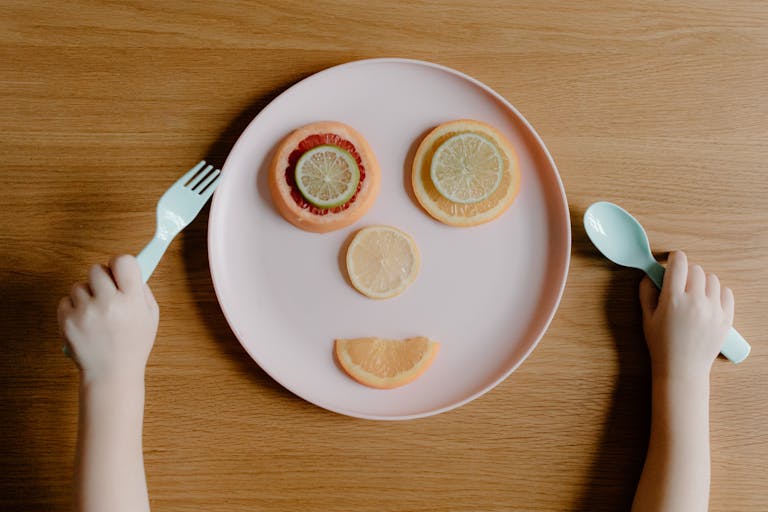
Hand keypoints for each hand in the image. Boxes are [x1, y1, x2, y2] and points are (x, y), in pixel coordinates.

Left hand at [58, 255, 158, 385]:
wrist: (111, 373)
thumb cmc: (133, 344)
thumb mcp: (150, 316)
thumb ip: (141, 290)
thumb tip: (130, 268)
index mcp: (131, 300)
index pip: (123, 261)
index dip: (120, 263)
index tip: (120, 271)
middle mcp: (107, 303)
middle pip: (97, 268)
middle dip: (102, 278)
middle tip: (107, 293)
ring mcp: (85, 312)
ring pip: (79, 285)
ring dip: (87, 295)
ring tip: (96, 313)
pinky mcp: (67, 321)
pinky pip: (66, 300)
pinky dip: (74, 308)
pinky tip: (85, 321)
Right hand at [639, 250, 733, 378]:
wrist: (682, 369)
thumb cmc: (661, 344)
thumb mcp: (646, 317)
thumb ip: (646, 292)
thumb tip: (650, 274)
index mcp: (674, 299)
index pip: (679, 263)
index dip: (674, 259)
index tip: (672, 262)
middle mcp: (696, 302)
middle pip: (696, 269)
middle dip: (687, 272)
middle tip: (680, 284)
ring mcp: (714, 310)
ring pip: (712, 279)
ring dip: (702, 282)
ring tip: (694, 294)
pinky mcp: (726, 318)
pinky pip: (726, 292)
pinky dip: (717, 292)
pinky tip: (707, 301)